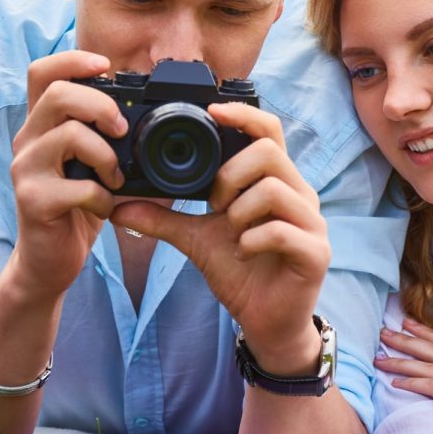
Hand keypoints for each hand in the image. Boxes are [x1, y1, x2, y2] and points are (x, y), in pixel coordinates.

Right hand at [7, 50, 126, 299]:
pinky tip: (106, 208)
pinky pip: (78, 187)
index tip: (105, 66)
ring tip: (116, 178)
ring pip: (67, 134)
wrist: (49, 261)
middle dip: (100, 104)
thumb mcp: (94, 166)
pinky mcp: (33, 200)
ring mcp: (25, 170)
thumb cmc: (76, 208)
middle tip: (122, 129)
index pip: (42, 72)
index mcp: (42, 125)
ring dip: (106, 155)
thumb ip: (112, 139)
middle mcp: (27, 140)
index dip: (73, 60)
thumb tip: (166, 121)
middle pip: (56, 93)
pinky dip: (103, 197)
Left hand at [110, 102, 330, 374]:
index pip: (269, 131)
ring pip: (274, 188)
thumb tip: (117, 207)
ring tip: (230, 231)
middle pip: (269, 152)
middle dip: (230, 174)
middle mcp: (299, 194)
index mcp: (277, 181)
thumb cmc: (241, 270)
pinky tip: (243, 253)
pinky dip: (251, 240)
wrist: (267, 321)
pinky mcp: (315, 252)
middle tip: (214, 203)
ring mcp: (312, 222)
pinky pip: (281, 231)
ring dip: (239, 210)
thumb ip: (162, 218)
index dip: (242, 115)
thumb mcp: (196, 239)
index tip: (211, 112)